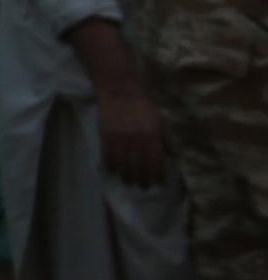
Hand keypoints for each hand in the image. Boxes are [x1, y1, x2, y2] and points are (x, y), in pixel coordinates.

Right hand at [98, 64, 167, 189]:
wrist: (120, 92)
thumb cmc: (143, 106)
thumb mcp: (160, 120)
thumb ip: (166, 139)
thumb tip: (172, 155)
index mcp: (153, 136)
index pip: (157, 162)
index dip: (158, 175)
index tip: (159, 184)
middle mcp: (138, 141)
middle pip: (140, 167)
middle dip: (143, 179)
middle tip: (144, 187)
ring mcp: (121, 140)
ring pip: (124, 165)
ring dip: (127, 176)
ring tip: (129, 182)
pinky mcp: (107, 137)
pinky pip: (109, 157)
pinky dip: (111, 166)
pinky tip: (114, 171)